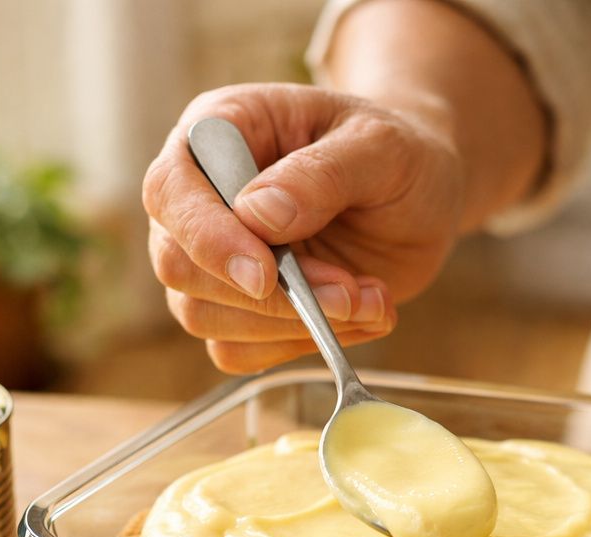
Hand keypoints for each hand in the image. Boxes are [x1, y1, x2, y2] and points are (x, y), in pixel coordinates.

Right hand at [142, 83, 465, 372]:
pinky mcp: (240, 309)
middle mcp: (201, 197)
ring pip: (205, 317)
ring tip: (369, 299)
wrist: (419, 196)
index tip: (264, 274)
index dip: (208, 238)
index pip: (171, 190)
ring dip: (291, 325)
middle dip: (266, 295)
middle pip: (179, 264)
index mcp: (220, 131)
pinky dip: (300, 346)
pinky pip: (238, 350)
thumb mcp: (379, 147)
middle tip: (348, 292)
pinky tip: (360, 316)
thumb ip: (320, 175)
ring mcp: (214, 259)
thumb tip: (257, 214)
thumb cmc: (393, 154)